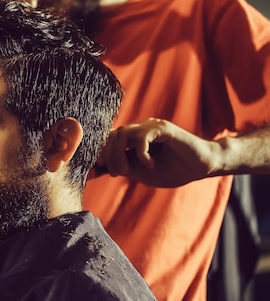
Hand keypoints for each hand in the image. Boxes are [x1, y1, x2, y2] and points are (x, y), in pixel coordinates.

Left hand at [96, 118, 221, 186]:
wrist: (203, 166)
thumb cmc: (175, 170)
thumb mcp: (143, 173)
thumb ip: (125, 168)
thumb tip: (102, 167)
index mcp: (134, 139)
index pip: (109, 139)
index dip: (100, 152)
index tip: (96, 168)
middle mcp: (140, 129)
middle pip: (112, 135)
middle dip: (107, 155)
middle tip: (115, 172)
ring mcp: (151, 127)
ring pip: (123, 133)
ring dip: (119, 154)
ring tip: (127, 170)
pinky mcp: (163, 129)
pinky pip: (142, 137)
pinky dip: (140, 153)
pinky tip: (149, 164)